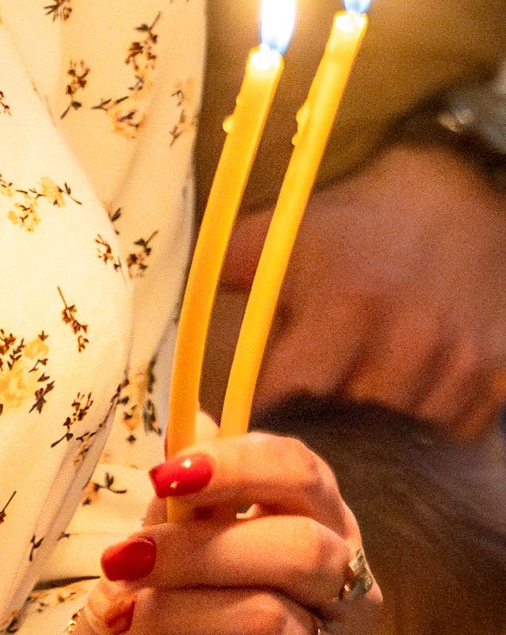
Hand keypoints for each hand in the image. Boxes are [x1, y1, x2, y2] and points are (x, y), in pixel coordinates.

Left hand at [5, 433, 380, 634]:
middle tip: (123, 561)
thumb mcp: (155, 549)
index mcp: (318, 530)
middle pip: (301, 550)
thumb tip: (198, 415)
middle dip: (198, 550)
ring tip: (124, 619)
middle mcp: (346, 596)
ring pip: (264, 619)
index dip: (240, 466)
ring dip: (172, 614)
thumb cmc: (146, 624)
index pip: (305, 476)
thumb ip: (184, 497)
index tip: (166, 472)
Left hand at [222, 140, 505, 437]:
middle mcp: (406, 344)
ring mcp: (455, 367)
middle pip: (342, 431)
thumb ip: (221, 281)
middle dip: (313, 435)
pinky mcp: (492, 381)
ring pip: (397, 444)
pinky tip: (398, 410)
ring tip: (344, 421)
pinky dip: (420, 434)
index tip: (247, 426)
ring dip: (368, 440)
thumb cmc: (354, 220)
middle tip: (291, 435)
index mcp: (346, 308)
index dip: (263, 420)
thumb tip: (161, 330)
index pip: (289, 401)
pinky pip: (446, 436)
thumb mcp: (281, 236)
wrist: (458, 190)